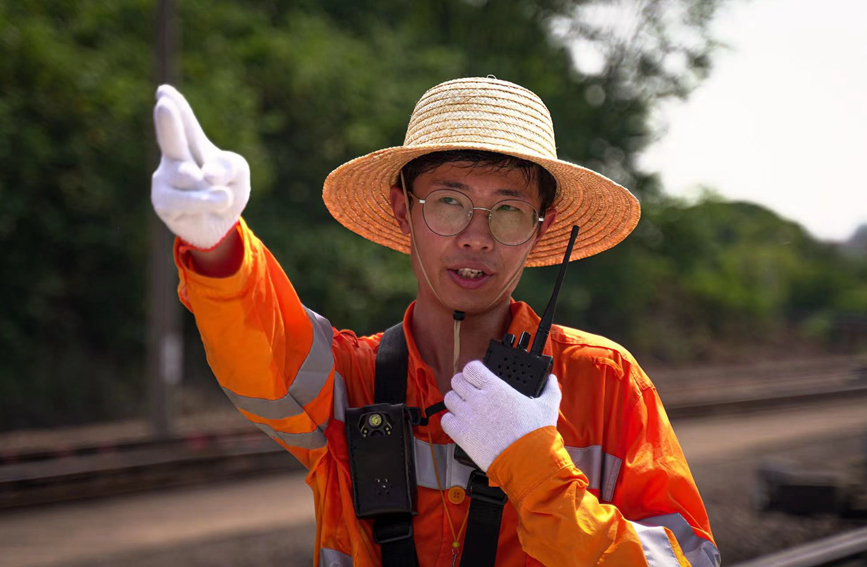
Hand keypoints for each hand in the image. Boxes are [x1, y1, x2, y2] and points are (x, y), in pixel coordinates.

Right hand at [151, 85, 250, 249]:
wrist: (219, 226)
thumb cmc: (226, 190)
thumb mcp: (238, 173)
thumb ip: (228, 166)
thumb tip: (206, 175)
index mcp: (195, 145)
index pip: (187, 123)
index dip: (177, 107)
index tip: (164, 91)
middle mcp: (175, 159)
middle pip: (172, 140)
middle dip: (169, 124)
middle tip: (164, 106)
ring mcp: (166, 179)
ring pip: (189, 177)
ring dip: (210, 190)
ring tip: (224, 197)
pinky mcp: (163, 202)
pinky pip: (187, 201)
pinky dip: (205, 203)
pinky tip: (215, 204)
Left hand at [441, 361, 561, 471]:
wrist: (527, 461)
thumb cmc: (535, 435)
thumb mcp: (548, 406)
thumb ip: (550, 389)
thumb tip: (552, 380)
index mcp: (496, 388)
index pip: (471, 368)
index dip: (472, 372)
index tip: (477, 377)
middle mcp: (478, 399)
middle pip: (456, 381)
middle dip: (462, 385)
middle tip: (469, 393)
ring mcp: (467, 416)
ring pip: (448, 399)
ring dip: (455, 402)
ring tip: (465, 409)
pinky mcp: (461, 434)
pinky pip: (445, 421)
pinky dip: (450, 421)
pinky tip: (461, 425)